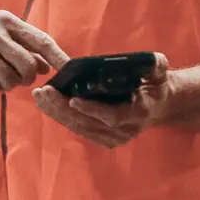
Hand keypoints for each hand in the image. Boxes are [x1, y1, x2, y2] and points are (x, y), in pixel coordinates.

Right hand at [0, 12, 69, 96]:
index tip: (70, 72)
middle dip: (24, 79)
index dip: (59, 58)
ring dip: (3, 84)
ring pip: (10, 81)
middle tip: (12, 77)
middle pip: (28, 67)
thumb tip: (48, 67)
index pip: (41, 40)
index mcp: (4, 20)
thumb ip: (21, 46)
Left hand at [31, 54, 171, 147]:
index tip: (72, 98)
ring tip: (39, 96)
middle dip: (63, 108)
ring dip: (57, 112)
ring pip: (80, 127)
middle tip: (42, 92)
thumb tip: (153, 61)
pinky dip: (62, 117)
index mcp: (139, 113)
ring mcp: (115, 137)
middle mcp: (125, 130)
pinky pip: (80, 129)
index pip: (112, 116)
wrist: (161, 105)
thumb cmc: (156, 83)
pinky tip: (46, 104)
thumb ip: (156, 65)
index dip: (92, 109)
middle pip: (89, 123)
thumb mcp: (159, 71)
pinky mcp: (105, 139)